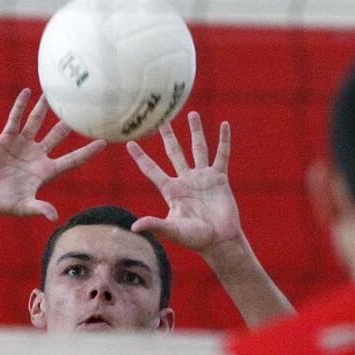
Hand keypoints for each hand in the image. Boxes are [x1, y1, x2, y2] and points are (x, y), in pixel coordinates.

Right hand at [0, 89, 105, 221]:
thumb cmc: (2, 204)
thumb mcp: (24, 207)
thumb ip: (40, 209)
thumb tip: (54, 217)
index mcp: (45, 172)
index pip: (72, 159)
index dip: (88, 152)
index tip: (104, 142)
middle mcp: (36, 156)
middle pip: (58, 135)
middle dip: (69, 123)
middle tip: (83, 108)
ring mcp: (22, 145)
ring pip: (37, 122)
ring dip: (44, 108)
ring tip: (54, 92)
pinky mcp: (6, 139)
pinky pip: (16, 119)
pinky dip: (21, 106)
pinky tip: (28, 92)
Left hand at [126, 112, 240, 253]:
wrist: (219, 240)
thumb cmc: (195, 238)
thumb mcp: (173, 230)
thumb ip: (155, 225)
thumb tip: (134, 227)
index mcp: (171, 191)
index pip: (152, 170)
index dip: (141, 157)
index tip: (129, 143)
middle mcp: (185, 181)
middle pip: (174, 153)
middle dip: (167, 137)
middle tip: (160, 120)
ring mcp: (203, 178)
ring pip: (197, 149)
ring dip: (195, 131)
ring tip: (192, 114)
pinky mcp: (219, 178)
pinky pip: (222, 155)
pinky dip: (223, 140)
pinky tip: (224, 125)